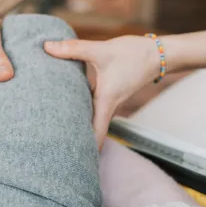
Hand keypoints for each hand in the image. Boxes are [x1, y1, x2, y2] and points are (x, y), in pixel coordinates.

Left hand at [44, 35, 161, 148]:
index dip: (85, 149)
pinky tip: (67, 99)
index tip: (71, 159)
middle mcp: (108, 104)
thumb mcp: (101, 50)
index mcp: (106, 101)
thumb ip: (73, 49)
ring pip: (91, 116)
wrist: (159, 53)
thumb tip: (46, 47)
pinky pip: (93, 103)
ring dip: (78, 121)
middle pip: (91, 129)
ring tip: (55, 127)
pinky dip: (81, 105)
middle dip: (77, 139)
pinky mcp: (110, 90)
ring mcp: (110, 99)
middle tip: (56, 147)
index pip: (96, 133)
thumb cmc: (134, 55)